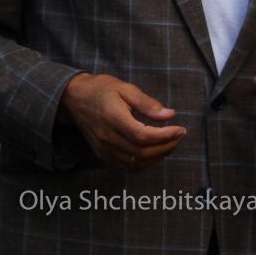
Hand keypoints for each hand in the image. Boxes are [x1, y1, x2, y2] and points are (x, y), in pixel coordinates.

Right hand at [58, 73, 185, 170]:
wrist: (74, 99)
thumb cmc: (102, 90)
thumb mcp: (126, 88)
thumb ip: (147, 103)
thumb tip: (170, 115)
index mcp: (113, 118)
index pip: (143, 136)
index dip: (165, 136)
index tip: (181, 129)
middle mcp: (108, 138)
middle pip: (142, 153)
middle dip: (166, 147)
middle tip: (179, 136)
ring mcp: (104, 149)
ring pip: (136, 163)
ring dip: (158, 157)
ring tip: (170, 143)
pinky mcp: (103, 155)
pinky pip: (128, 166)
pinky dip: (145, 162)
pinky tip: (155, 151)